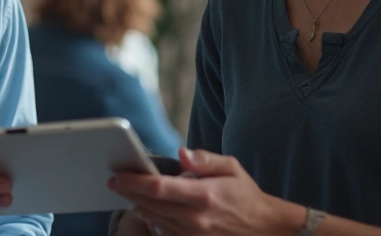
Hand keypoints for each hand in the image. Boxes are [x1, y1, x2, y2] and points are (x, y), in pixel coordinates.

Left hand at [109, 148, 303, 235]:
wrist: (265, 228)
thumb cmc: (245, 194)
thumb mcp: (231, 168)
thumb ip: (205, 159)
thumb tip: (181, 153)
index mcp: (204, 194)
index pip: (159, 188)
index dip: (134, 181)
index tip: (118, 175)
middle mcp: (196, 218)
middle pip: (151, 205)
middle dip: (129, 192)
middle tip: (115, 181)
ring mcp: (194, 235)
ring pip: (155, 220)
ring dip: (138, 206)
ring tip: (129, 193)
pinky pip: (164, 233)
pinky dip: (152, 221)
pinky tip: (148, 210)